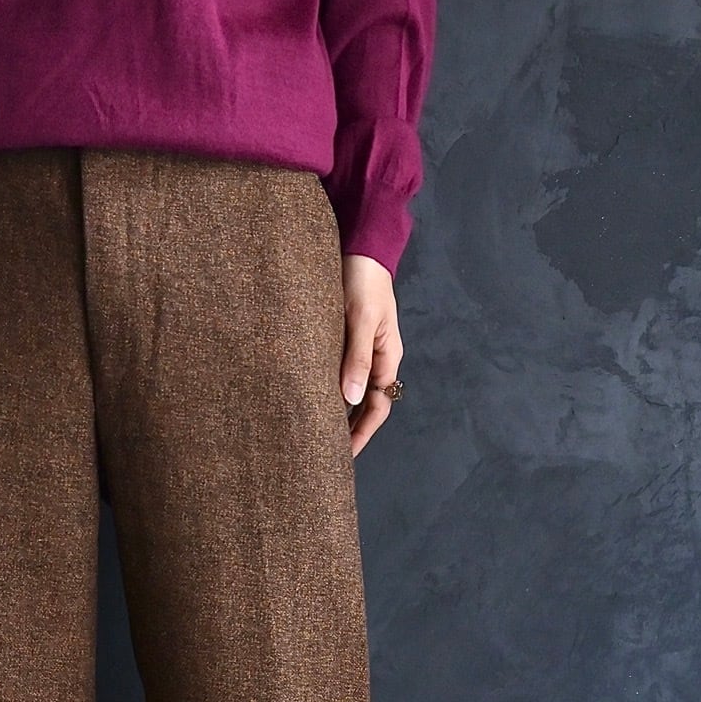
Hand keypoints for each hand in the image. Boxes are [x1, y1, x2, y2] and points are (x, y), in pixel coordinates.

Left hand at [338, 253, 401, 457]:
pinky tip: (314, 395)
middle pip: (367, 403)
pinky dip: (331, 387)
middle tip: (326, 453)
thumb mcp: (360, 319)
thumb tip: (351, 398)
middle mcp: (376, 357)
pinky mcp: (346, 336)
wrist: (361, 246)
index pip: (377, 406)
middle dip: (351, 429)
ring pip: (354, 388)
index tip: (343, 455)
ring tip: (318, 432)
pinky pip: (342, 371)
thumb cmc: (363, 279)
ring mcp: (362, 348)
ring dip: (340, 410)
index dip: (362, 432)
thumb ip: (356, 357)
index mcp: (386, 356)